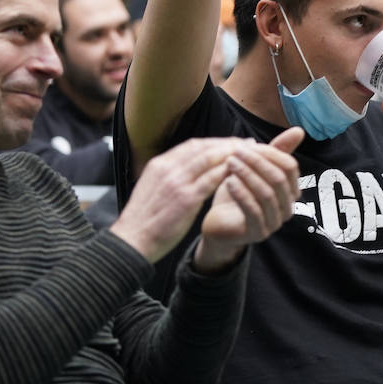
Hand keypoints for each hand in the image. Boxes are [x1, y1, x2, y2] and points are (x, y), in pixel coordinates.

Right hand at [111, 137, 256, 263]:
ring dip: (232, 154)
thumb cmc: (143, 220)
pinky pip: (212, 180)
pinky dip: (228, 172)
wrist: (132, 241)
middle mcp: (168, 168)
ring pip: (210, 159)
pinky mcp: (186, 199)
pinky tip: (242, 172)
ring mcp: (177, 182)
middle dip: (228, 143)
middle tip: (248, 143)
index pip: (192, 145)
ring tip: (250, 154)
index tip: (230, 143)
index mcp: (160, 164)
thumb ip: (168, 176)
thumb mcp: (152, 189)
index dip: (215, 142)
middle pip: (204, 148)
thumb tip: (186, 170)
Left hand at [195, 127, 304, 271]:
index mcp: (290, 190)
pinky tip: (228, 182)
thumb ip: (275, 151)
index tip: (247, 145)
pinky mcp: (258, 233)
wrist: (218, 223)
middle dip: (257, 162)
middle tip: (236, 152)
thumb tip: (299, 130)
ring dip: (247, 175)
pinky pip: (254, 211)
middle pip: (278, 179)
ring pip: (266, 194)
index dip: (270, 153)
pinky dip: (241, 194)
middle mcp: (287, 207)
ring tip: (230, 163)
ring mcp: (275, 222)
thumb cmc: (238, 193)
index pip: (289, 167)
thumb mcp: (255, 169)